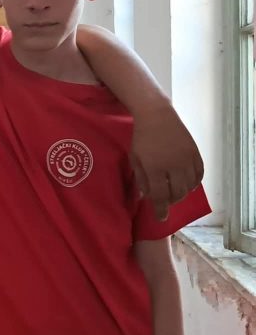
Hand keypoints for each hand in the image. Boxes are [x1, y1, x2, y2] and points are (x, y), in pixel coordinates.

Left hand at [130, 104, 202, 220]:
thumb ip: (141, 180)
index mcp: (154, 168)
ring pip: (189, 187)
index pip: (160, 196)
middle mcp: (173, 165)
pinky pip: (199, 175)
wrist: (157, 115)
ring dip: (181, 194)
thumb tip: (147, 197)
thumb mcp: (135, 159)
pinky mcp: (196, 153)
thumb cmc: (141, 138)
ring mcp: (187, 159)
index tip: (160, 218)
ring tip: (173, 192)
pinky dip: (193, 183)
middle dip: (170, 201)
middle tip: (164, 201)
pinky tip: (186, 184)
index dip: (160, 210)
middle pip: (177, 194)